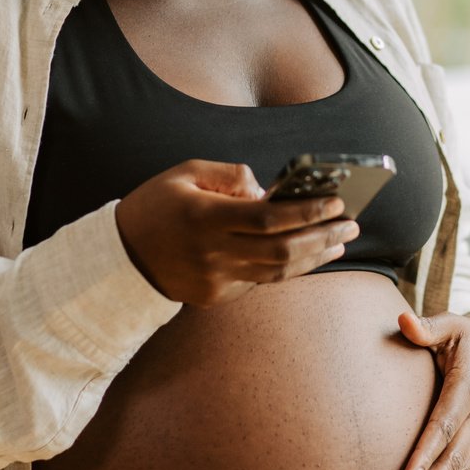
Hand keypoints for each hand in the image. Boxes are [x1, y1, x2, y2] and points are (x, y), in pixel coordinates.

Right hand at [115, 159, 358, 306]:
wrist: (118, 258)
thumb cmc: (155, 205)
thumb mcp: (185, 172)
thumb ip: (229, 175)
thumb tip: (266, 190)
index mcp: (205, 217)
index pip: (269, 218)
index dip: (307, 212)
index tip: (335, 202)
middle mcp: (213, 253)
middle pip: (282, 250)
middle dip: (323, 236)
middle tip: (351, 224)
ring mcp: (216, 280)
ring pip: (278, 272)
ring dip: (314, 257)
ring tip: (339, 242)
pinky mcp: (215, 297)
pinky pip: (259, 281)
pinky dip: (287, 267)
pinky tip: (308, 254)